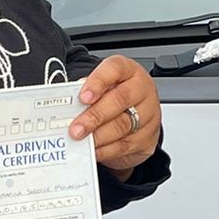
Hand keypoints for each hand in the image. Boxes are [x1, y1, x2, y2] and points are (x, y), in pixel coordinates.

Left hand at [68, 55, 162, 175]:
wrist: (140, 117)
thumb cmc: (116, 97)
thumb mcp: (103, 87)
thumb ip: (87, 92)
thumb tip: (70, 106)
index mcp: (128, 70)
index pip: (115, 69)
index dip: (97, 82)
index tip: (82, 97)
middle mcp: (141, 89)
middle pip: (119, 100)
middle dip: (94, 116)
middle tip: (76, 128)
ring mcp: (149, 113)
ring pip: (122, 125)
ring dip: (98, 136)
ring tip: (81, 140)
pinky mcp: (148, 137)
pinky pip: (125, 145)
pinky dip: (106, 150)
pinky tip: (93, 149)